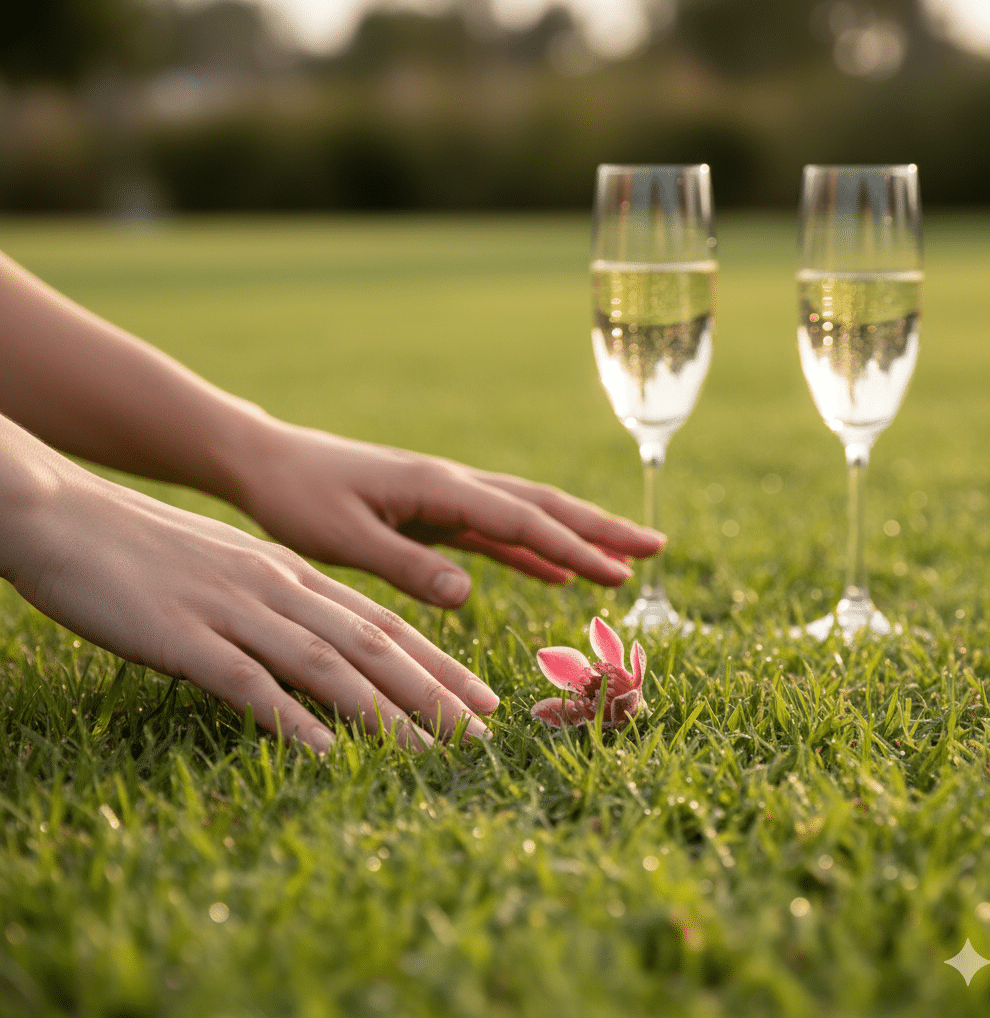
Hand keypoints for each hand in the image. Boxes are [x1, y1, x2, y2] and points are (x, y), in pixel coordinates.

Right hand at [7, 441, 496, 750]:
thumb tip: (322, 641)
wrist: (65, 515)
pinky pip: (246, 682)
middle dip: (434, 691)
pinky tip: (324, 753)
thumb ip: (280, 601)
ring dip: (383, 713)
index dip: (438, 662)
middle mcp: (277, 587)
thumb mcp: (232, 568)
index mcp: (291, 572)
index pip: (383, 621)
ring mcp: (232, 609)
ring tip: (430, 754)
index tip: (481, 698)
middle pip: (373, 643)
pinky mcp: (181, 636)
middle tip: (482, 731)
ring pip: (326, 664)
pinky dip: (291, 718)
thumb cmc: (149, 548)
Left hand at [234, 420, 666, 606]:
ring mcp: (447, 497)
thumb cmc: (298, 497)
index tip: (620, 570)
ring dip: (576, 536)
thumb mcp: (344, 537)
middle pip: (542, 505)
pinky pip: (495, 532)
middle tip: (656, 545)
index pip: (520, 518)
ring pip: (526, 516)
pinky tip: (555, 573)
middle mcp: (453, 485)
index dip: (572, 546)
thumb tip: (469, 593)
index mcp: (438, 486)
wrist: (267, 461)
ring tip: (624, 558)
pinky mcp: (434, 512)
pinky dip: (532, 551)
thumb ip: (407, 564)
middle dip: (600, 527)